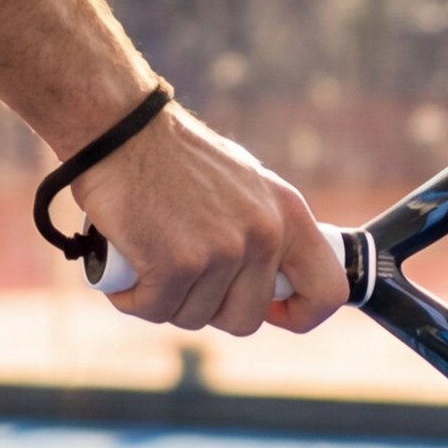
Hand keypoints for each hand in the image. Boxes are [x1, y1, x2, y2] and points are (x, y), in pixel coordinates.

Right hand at [72, 105, 341, 336]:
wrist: (119, 129)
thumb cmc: (172, 157)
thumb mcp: (243, 186)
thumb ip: (262, 230)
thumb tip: (269, 280)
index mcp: (288, 213)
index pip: (328, 290)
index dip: (300, 313)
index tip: (269, 310)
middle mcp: (264, 234)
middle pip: (245, 318)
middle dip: (208, 308)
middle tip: (181, 275)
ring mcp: (222, 251)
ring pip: (195, 318)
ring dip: (165, 299)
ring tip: (148, 257)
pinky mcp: (176, 264)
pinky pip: (155, 309)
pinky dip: (133, 297)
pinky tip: (126, 266)